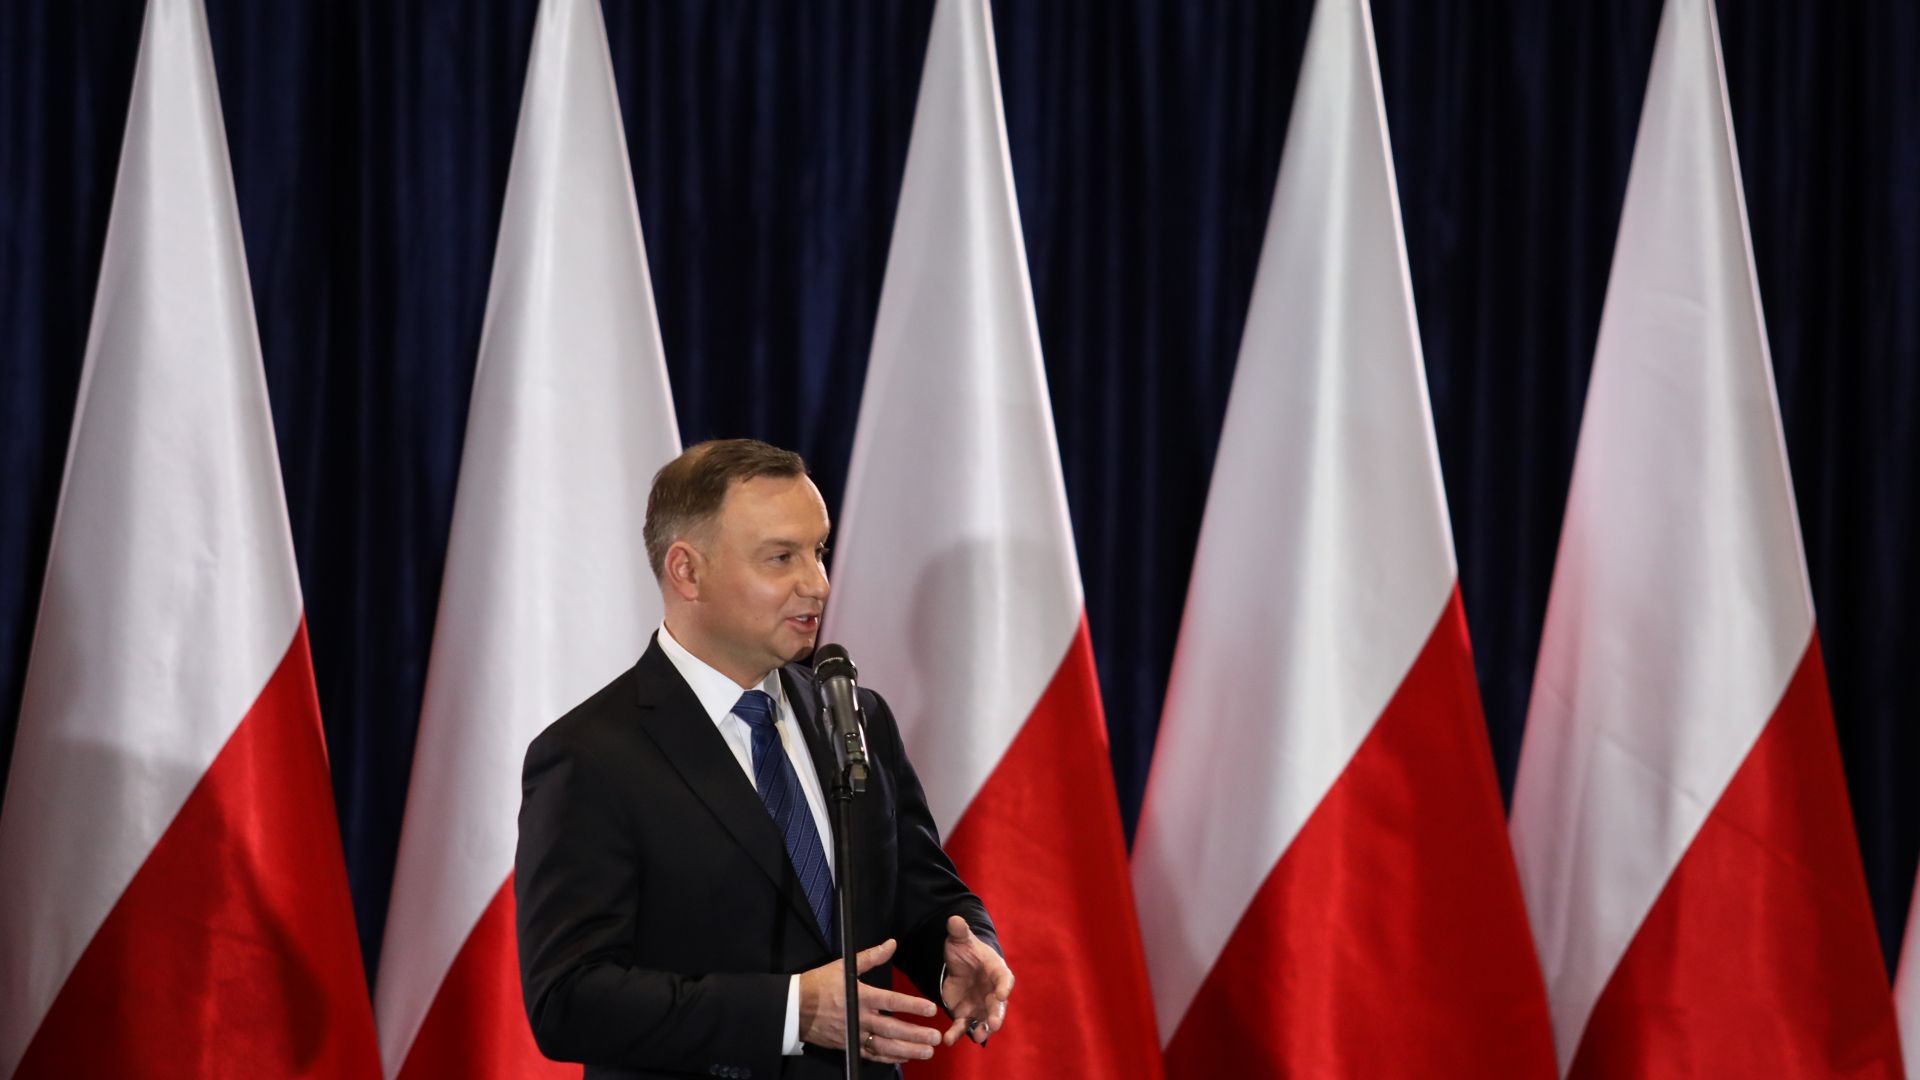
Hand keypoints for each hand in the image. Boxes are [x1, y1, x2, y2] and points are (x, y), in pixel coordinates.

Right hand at [798, 938, 941, 1063]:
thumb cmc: (819, 984)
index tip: (931, 1009)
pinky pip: (872, 1054)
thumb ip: (871, 956)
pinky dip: (889, 1057)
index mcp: (861, 996)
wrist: (794, 1007)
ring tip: (927, 1052)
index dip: (913, 1005)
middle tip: (936, 1037)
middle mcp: (861, 1018)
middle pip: (893, 1028)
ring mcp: (855, 1034)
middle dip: (916, 1034)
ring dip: (908, 1050)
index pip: (892, 1001)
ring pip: (885, 1046)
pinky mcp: (849, 1045)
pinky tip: (905, 1056)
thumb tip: (891, 944)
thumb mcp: (844, 966)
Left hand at [938, 915, 1012, 1045]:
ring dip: (982, 1029)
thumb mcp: (960, 939)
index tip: (1003, 994)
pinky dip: (957, 1033)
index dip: (1004, 987)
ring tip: (978, 1036)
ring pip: (984, 1020)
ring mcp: (980, 1005)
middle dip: (996, 1015)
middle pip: (998, 1005)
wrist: (960, 965)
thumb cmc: (966, 950)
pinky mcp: (966, 1014)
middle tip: (994, 1024)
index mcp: (996, 970)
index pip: (1004, 979)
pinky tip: (948, 1040)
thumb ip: (959, 931)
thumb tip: (954, 920)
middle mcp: (992, 991)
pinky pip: (963, 1026)